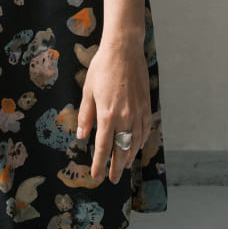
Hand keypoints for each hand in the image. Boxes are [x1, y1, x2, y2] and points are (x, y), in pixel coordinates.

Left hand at [77, 31, 152, 181]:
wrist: (125, 49)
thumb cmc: (103, 67)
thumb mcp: (88, 90)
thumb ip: (86, 115)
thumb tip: (82, 136)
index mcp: (107, 115)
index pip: (103, 147)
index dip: (99, 163)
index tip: (96, 175)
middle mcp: (125, 117)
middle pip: (122, 150)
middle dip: (117, 167)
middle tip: (114, 179)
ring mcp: (138, 112)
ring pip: (135, 142)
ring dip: (130, 156)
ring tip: (125, 165)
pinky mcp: (146, 105)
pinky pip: (145, 130)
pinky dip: (140, 141)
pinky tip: (137, 146)